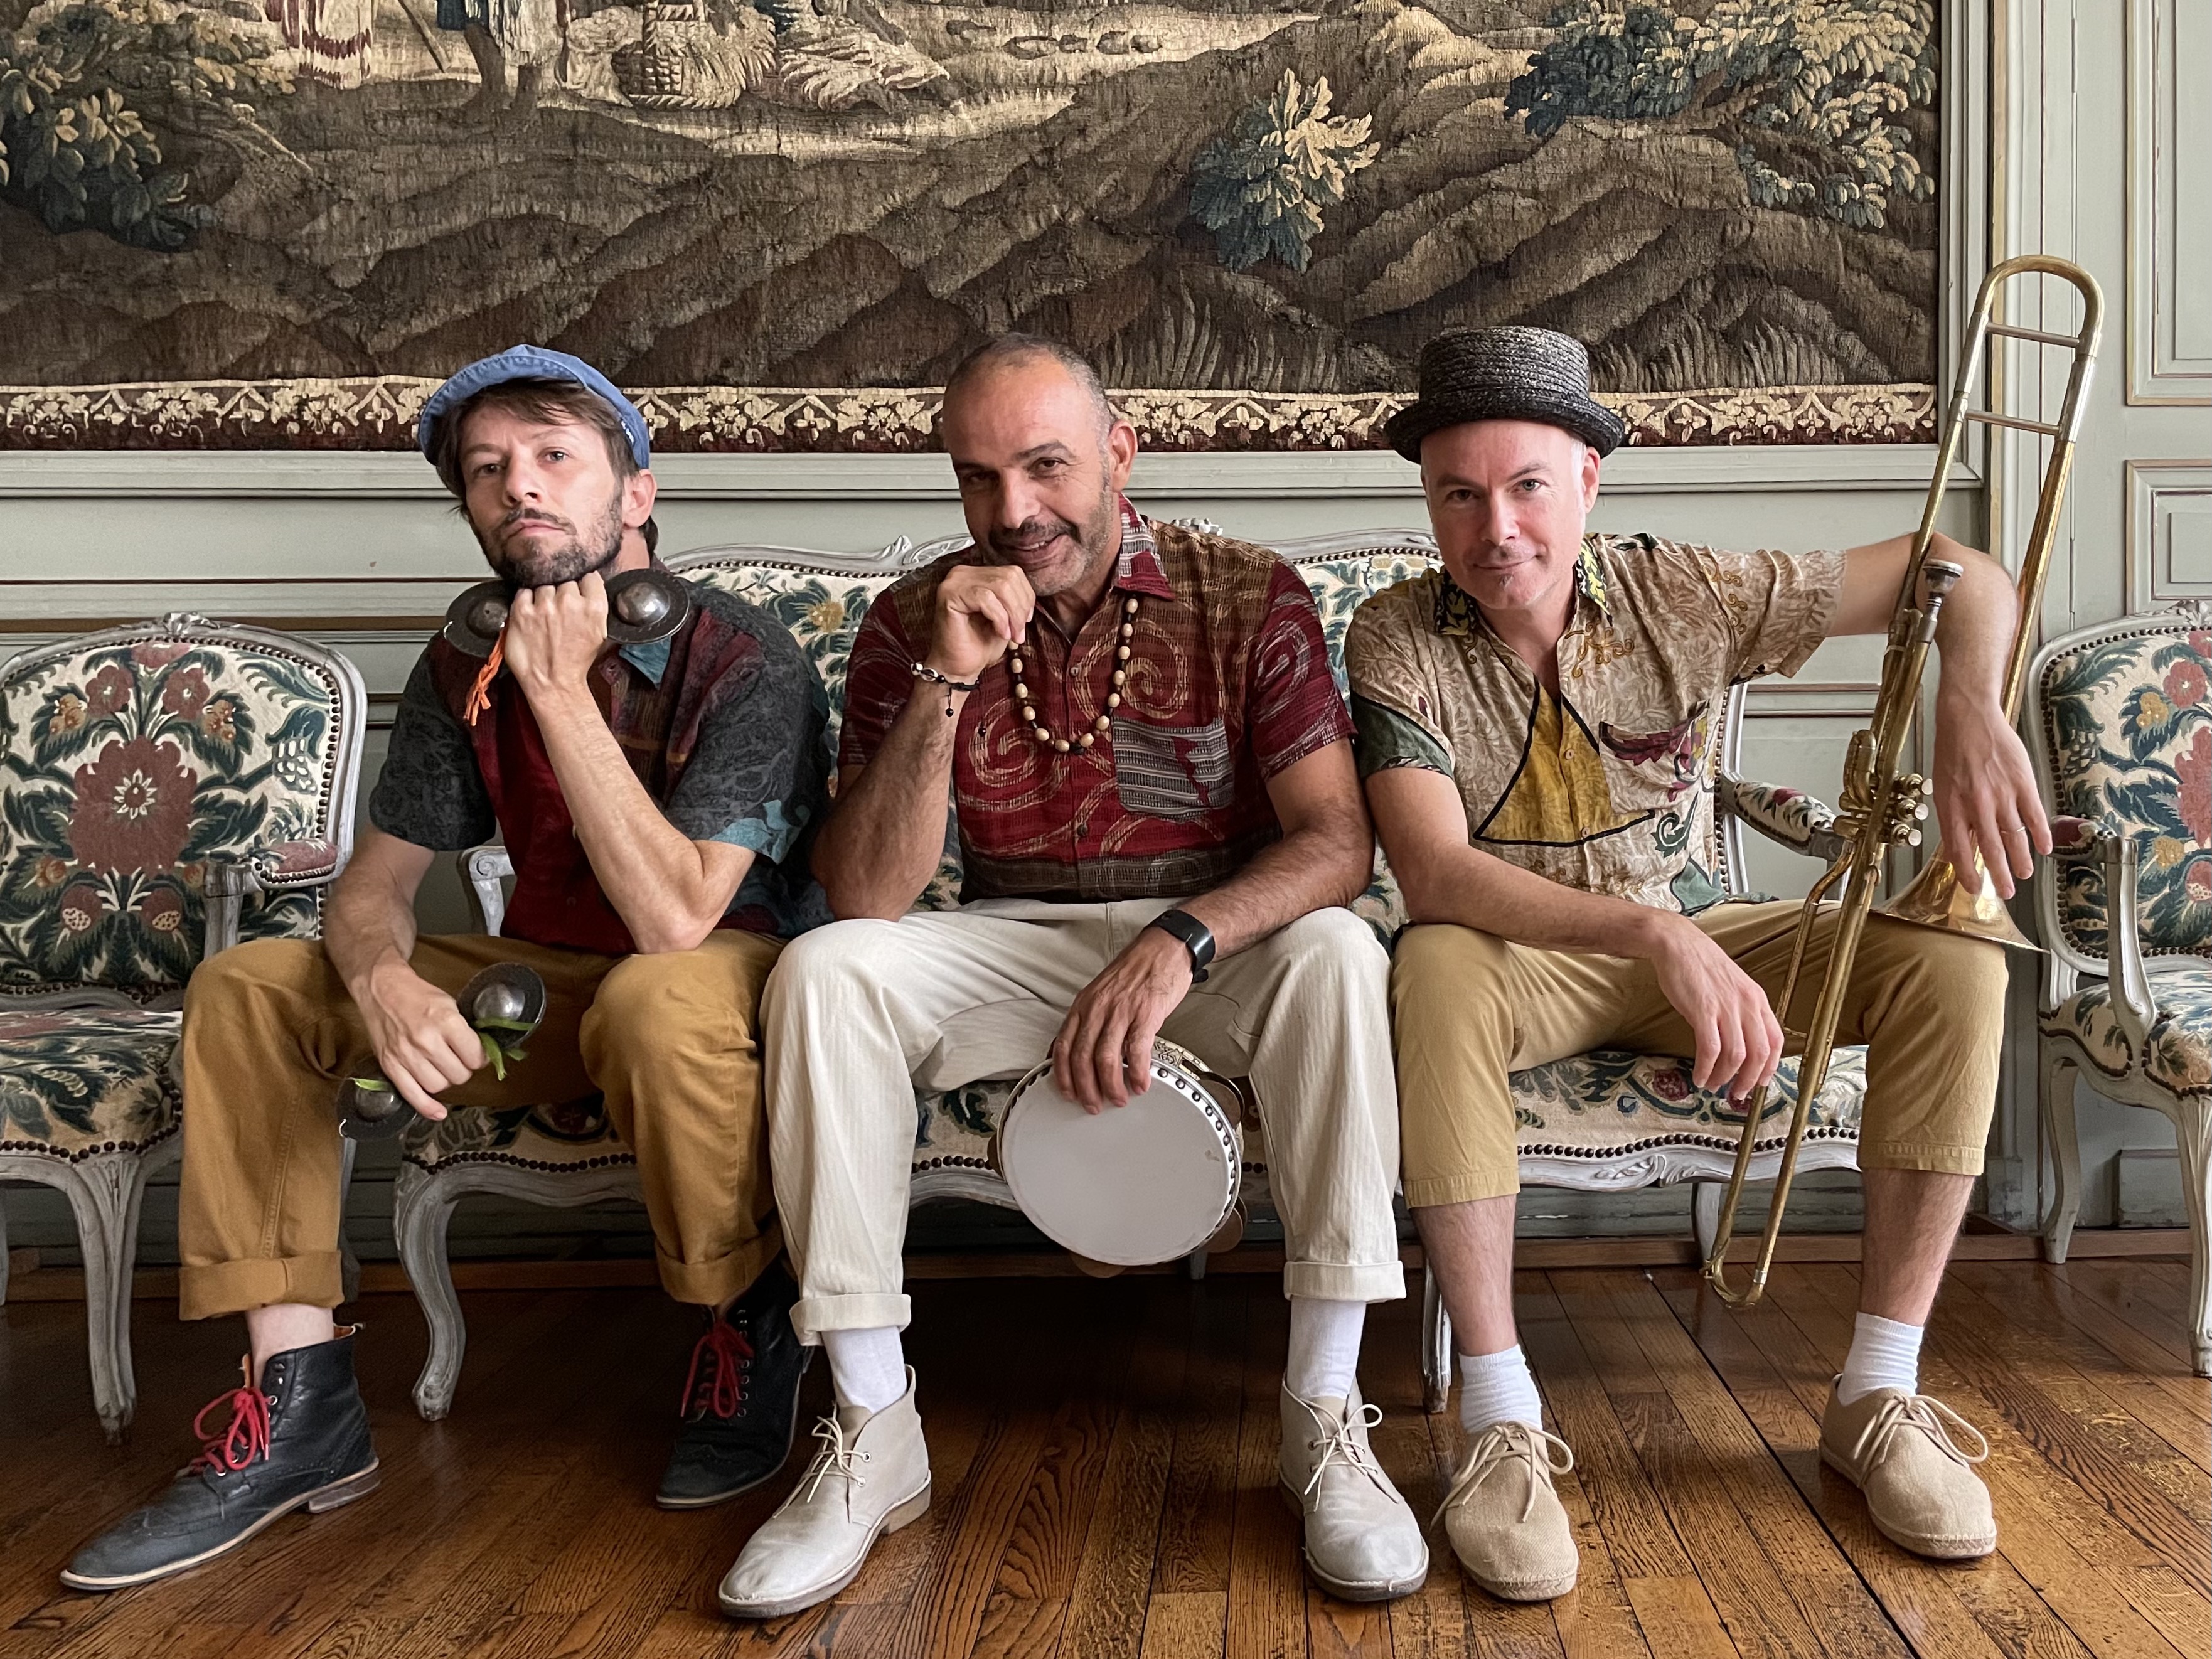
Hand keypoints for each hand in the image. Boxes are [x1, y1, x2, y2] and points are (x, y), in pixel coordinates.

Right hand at [356, 959, 484, 1120]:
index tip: (479, 1055)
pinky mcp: (390, 1065)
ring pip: (439, 1086)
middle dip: (464, 1069)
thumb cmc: (417, 995)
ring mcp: (406, 1055)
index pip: (475, 1056)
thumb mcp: (450, 1004)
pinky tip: (439, 1112)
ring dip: (446, 1081)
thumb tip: (482, 1053)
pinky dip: (427, 1107)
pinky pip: (412, 1095)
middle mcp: (426, 1040)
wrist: (382, 989)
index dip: (481, 1058)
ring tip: (444, 1069)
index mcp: (446, 1021)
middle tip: (461, 1060)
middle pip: (459, 1074)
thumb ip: (465, 1030)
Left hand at [502, 571, 609, 703]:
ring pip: (544, 585)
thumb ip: (597, 607)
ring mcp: (544, 606)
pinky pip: (523, 592)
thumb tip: (591, 586)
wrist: (553, 683)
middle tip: (561, 612)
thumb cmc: (575, 662)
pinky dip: (525, 600)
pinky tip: (531, 615)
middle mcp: (570, 603)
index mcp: (594, 608)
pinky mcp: (522, 612)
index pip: (590, 577)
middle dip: (563, 594)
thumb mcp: (600, 634)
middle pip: (566, 581)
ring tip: (544, 617)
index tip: (580, 593)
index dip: (584, 585)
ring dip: (544, 597)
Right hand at [928, 564, 1036, 681]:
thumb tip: (1031, 596)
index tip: (1026, 621)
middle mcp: (962, 573)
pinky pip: (986, 598)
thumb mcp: (1005, 617)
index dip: (1026, 597)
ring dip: (1013, 615)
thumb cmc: (979, 644)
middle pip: (1008, 578)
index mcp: (976, 575)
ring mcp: (954, 582)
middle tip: (1019, 633)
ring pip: (1000, 586)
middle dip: (1020, 608)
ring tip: (1011, 636)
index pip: (1012, 572)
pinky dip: (999, 618)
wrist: (958, 667)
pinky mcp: (949, 594)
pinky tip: (1000, 634)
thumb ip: (1014, 599)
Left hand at [1050, 929, 1195, 1112]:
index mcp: (1084, 1004)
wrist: (1163, 947)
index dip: (1063, 1074)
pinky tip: (1140, 1084)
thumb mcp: (1101, 991)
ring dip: (1111, 1086)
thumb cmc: (1135, 969)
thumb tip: (1078, 1046)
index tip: (1067, 1092)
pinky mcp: (1146, 1014)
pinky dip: (1137, 1073)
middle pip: (1081, 1057)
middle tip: (1092, 1104)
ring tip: (1118, 1098)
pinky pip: (1137, 1051)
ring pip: (1105, 1059)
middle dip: (1085, 1088)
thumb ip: (1089, 1018)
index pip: (1063, 1045)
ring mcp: (1121, 1011)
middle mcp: (1098, 1008)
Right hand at [1648, 915, 1783, 1102]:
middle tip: (1736, 1094)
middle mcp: (1747, 1004)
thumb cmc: (1701, 966)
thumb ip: (1741, 1012)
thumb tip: (1741, 1042)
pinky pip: (1710, 1049)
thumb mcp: (1733, 987)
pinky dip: (1705, 1068)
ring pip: (1736, 1056)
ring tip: (1713, 1085)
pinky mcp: (1702, 1010)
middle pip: (1758, 1054)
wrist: (1677, 944)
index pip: (1776, 1041)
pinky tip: (1699, 1076)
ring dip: (1725, 1077)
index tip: (1759, 1082)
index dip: (1770, 1067)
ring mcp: (1726, 1007)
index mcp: (1757, 999)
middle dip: (1748, 1080)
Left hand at [1931, 690, 2050, 899]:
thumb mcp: (1943, 788)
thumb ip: (1954, 817)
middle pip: (1990, 849)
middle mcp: (1977, 804)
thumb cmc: (1953, 753)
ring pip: (2014, 836)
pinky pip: (2034, 815)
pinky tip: (2044, 849)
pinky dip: (2040, 835)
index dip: (1967, 872)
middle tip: (2005, 892)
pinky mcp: (2023, 782)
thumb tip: (1959, 847)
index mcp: (1952, 806)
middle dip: (1999, 875)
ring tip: (2024, 875)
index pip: (1958, 849)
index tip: (1974, 888)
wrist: (1970, 719)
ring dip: (2021, 860)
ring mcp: (2002, 794)